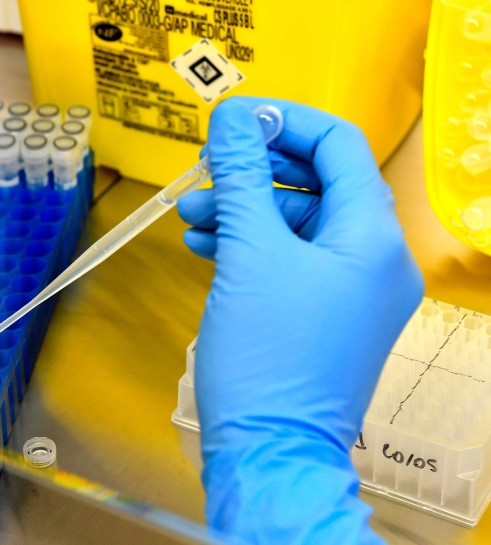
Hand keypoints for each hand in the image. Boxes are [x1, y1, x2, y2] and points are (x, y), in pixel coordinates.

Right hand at [178, 98, 422, 540]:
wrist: (269, 451)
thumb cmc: (268, 356)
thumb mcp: (247, 252)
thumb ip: (239, 175)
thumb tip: (232, 114)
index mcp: (370, 236)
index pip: (339, 145)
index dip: (284, 121)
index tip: (232, 120)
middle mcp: (373, 259)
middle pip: (316, 183)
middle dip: (253, 171)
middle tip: (205, 168)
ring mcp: (351, 291)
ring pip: (296, 223)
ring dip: (243, 209)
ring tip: (192, 213)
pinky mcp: (324, 315)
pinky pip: (289, 260)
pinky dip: (249, 245)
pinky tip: (205, 245)